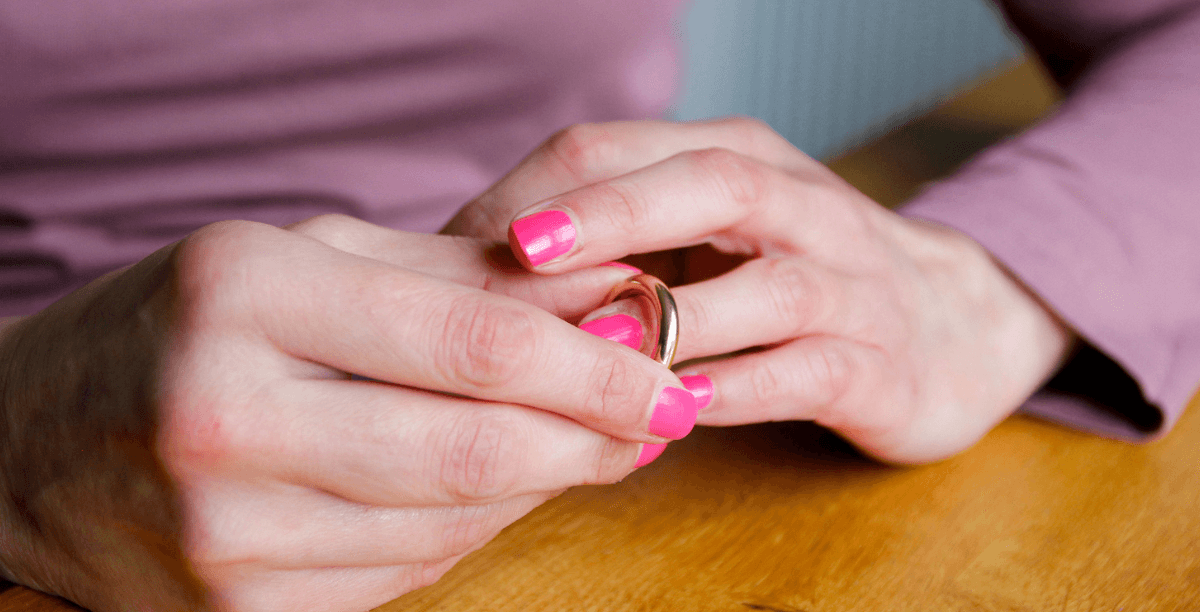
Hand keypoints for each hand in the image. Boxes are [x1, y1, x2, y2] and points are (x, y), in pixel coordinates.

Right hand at [0, 215, 695, 610]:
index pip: (473, 343)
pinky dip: (471, 529)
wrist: (33, 439)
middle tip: (661, 415)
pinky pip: (404, 575)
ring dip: (542, 484)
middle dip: (595, 439)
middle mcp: (224, 420)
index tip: (671, 371)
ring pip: (452, 524)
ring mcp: (223, 536)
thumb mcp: (305, 259)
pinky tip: (493, 486)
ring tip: (582, 441)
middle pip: (476, 452)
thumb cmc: (183, 325)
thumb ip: (459, 280)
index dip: (596, 367)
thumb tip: (608, 303)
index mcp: (244, 299)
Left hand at [446, 118, 1074, 463]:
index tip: (471, 238)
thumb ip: (623, 233)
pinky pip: (808, 372)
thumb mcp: (714, 230)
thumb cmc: (799, 273)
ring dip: (678, 318)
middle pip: (708, 187)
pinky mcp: (878, 364)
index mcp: (742, 161)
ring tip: (594, 348)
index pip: (633, 148)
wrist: (956, 323)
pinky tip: (681, 408)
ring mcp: (849, 285)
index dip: (549, 190)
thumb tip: (483, 259)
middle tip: (523, 250)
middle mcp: (800, 208)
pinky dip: (743, 389)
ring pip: (767, 287)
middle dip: (613, 215)